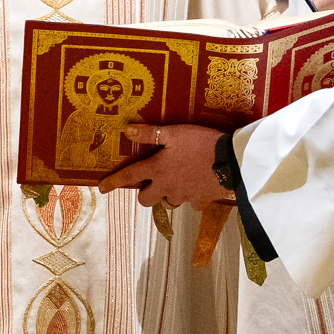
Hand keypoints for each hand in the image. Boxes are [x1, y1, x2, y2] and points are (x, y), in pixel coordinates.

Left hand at [99, 123, 228, 207]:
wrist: (232, 161)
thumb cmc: (200, 143)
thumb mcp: (174, 133)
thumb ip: (150, 134)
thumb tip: (127, 130)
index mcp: (157, 169)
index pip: (128, 177)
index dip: (112, 182)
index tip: (101, 189)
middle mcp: (167, 186)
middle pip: (146, 200)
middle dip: (146, 193)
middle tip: (152, 183)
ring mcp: (184, 196)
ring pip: (168, 202)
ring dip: (168, 195)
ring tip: (177, 182)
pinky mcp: (201, 201)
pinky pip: (192, 203)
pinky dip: (192, 197)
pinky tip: (198, 186)